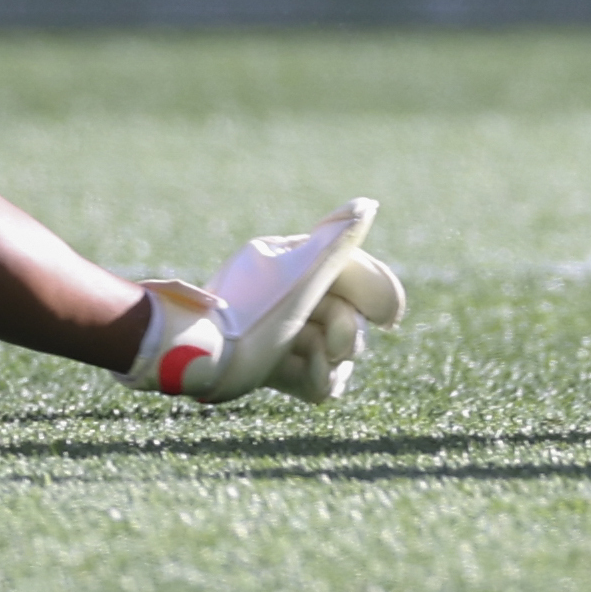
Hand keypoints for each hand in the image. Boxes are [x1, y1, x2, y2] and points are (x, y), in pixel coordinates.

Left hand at [121, 198, 405, 404]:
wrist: (200, 363)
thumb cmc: (253, 315)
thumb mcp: (303, 276)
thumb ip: (338, 243)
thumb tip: (368, 205)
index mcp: (288, 259)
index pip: (349, 267)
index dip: (376, 289)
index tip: (390, 317)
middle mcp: (282, 290)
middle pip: (343, 312)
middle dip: (347, 333)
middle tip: (338, 348)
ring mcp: (274, 328)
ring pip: (330, 347)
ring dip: (333, 362)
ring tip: (320, 369)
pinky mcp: (266, 362)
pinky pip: (309, 372)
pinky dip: (316, 379)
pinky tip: (313, 386)